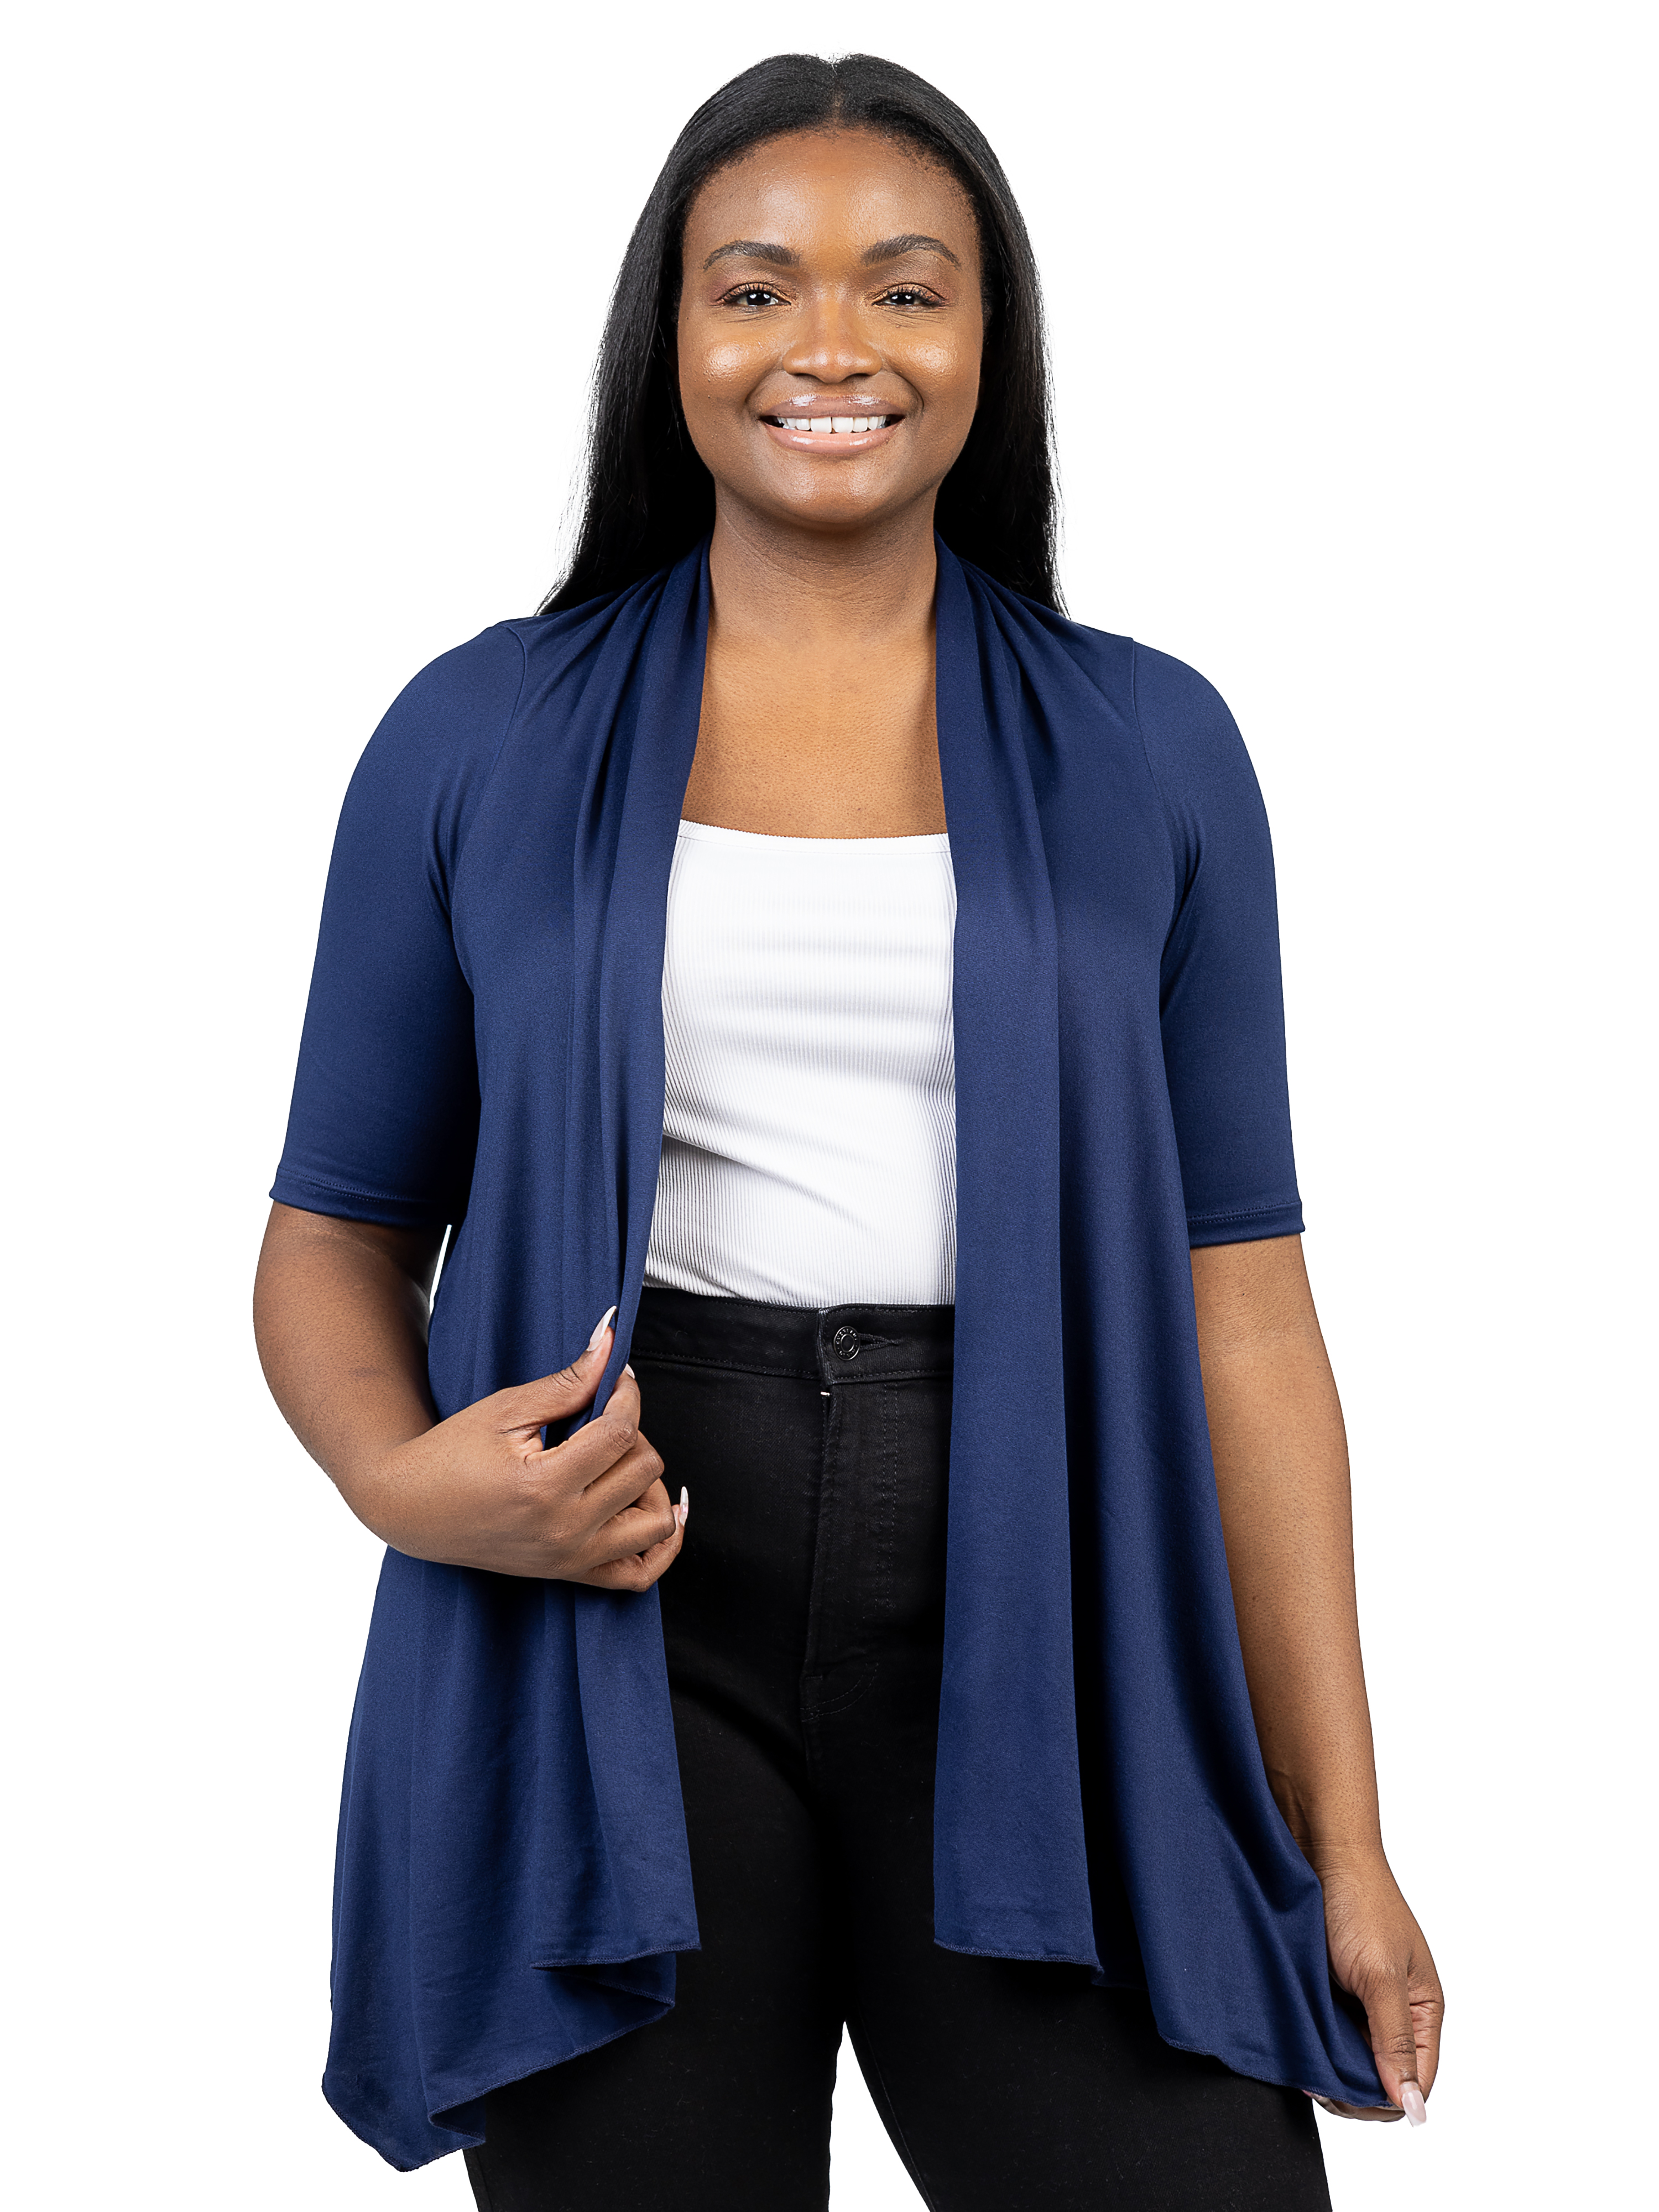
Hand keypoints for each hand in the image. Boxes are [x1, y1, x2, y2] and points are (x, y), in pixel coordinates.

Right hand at [354, 1319, 688, 1587]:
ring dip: (651, 1486)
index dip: (627, 1395)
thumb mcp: (507, 1409)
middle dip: (633, 1433)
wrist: (410, 1509)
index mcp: (545, 1486)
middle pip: (643, 1471)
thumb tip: (611, 1341)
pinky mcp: (569, 1574)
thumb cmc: (449, 1455)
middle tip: (602, 1419)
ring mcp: (570, 1558)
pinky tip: (658, 1510)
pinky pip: (639, 1575)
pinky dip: (661, 1545)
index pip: (620, 1432)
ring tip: (621, 1462)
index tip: (617, 1380)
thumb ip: (568, 1382)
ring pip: (655, 1523)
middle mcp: (564, 1530)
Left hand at [1312, 1847, 1443, 2123]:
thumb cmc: (1359, 1901)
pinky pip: (1326, 2035)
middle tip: (1315, 2080)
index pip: (1416, 2082)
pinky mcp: (1329, 1991)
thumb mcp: (1380, 1976)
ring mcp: (1360, 2002)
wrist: (1318, 1848)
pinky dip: (1312, 2044)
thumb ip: (1393, 2041)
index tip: (1343, 2095)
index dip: (1384, 2099)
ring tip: (1303, 2061)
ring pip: (1350, 2060)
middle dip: (1352, 2088)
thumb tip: (1413, 2106)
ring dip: (1328, 2067)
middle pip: (1381, 2079)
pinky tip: (1295, 2042)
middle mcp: (1395, 2011)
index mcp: (1422, 2010)